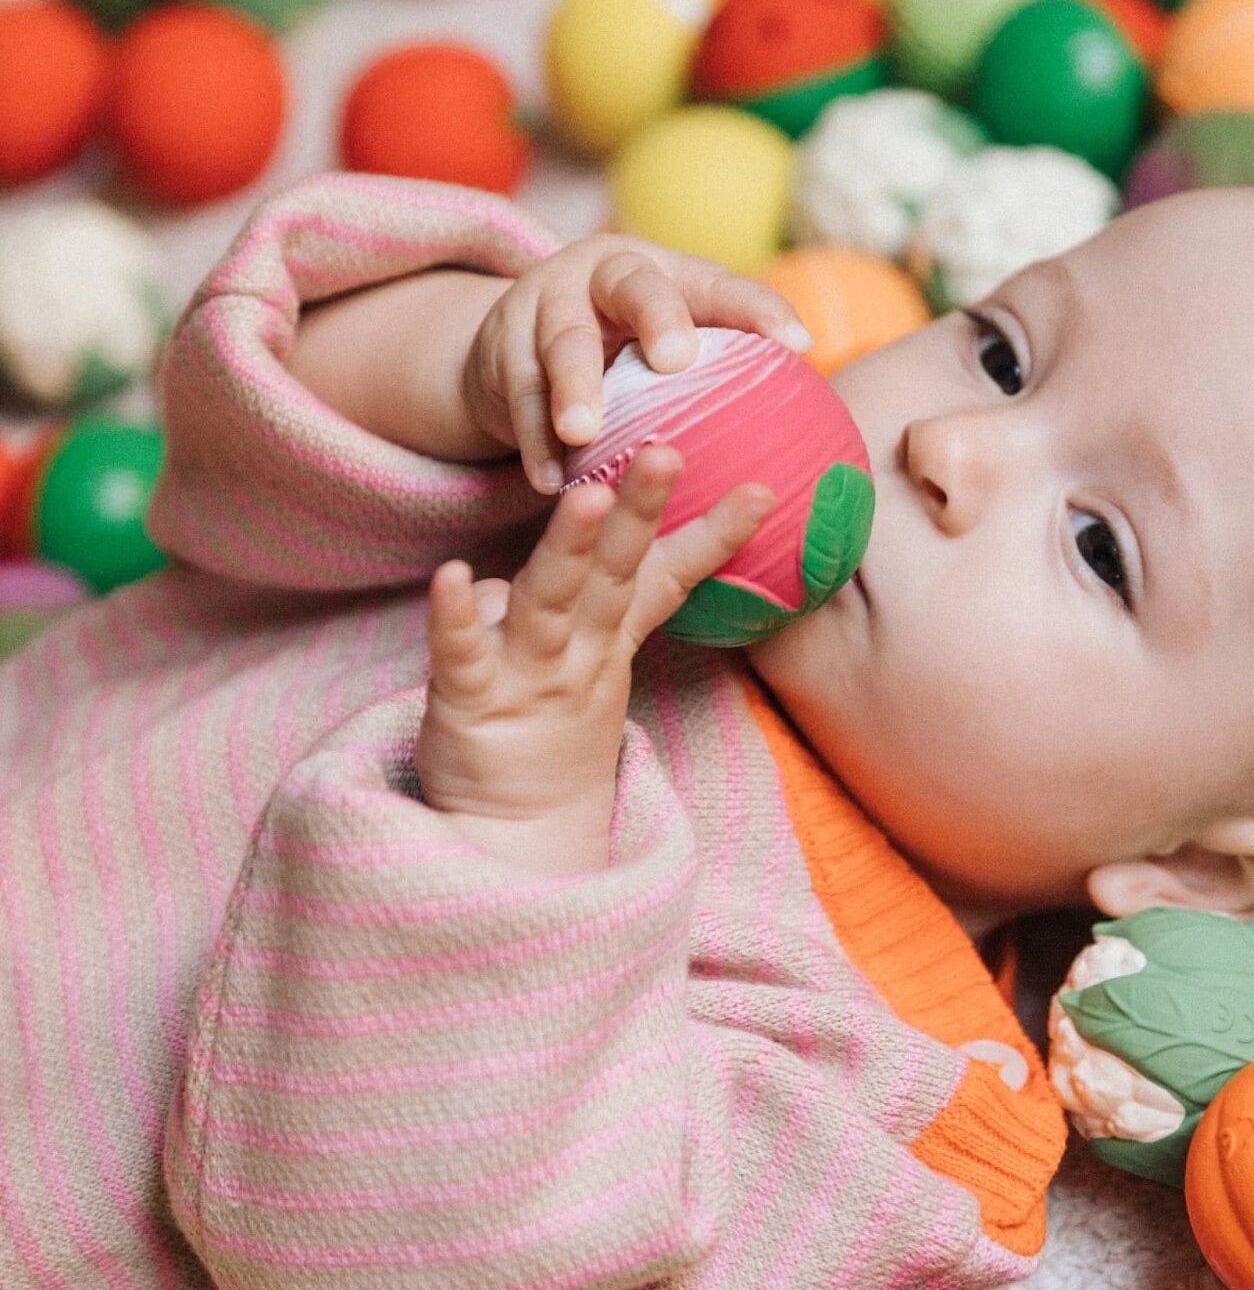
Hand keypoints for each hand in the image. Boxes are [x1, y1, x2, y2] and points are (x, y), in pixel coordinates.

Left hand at [414, 443, 775, 850]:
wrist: (511, 838)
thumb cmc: (537, 738)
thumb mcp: (570, 661)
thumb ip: (568, 599)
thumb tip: (557, 541)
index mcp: (603, 638)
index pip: (664, 578)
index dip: (712, 536)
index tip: (764, 491)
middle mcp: (575, 653)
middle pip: (613, 575)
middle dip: (639, 512)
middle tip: (664, 451)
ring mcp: (525, 678)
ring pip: (550, 602)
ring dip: (571, 549)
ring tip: (589, 500)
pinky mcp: (468, 705)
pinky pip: (460, 656)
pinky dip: (457, 617)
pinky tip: (453, 575)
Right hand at [461, 232, 812, 497]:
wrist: (514, 345)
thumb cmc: (623, 355)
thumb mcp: (670, 348)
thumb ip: (725, 375)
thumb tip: (817, 444)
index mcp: (668, 273)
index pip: (721, 285)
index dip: (758, 310)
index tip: (797, 346)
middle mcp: (606, 274)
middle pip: (636, 285)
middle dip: (658, 317)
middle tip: (676, 361)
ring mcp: (547, 304)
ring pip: (563, 341)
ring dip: (574, 387)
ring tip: (584, 434)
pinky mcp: (501, 347)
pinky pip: (517, 395)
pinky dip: (532, 439)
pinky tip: (549, 479)